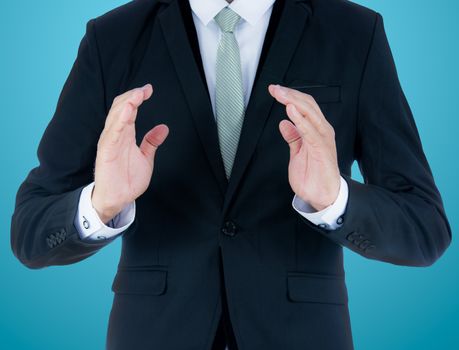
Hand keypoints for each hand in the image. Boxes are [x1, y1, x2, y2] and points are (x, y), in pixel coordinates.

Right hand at [92, 84, 168, 222]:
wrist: (118, 199)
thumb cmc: (127, 179)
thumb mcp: (146, 158)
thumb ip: (152, 142)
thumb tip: (163, 128)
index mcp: (125, 135)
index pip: (129, 110)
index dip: (137, 98)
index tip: (148, 90)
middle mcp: (116, 135)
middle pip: (121, 109)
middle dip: (132, 97)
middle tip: (144, 89)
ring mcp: (110, 142)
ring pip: (115, 117)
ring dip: (126, 104)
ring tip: (137, 95)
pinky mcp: (106, 152)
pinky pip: (112, 133)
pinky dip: (119, 121)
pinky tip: (126, 112)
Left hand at [268, 84, 339, 210]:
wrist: (323, 195)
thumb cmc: (313, 175)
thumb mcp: (297, 152)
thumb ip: (293, 137)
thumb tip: (284, 123)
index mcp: (316, 130)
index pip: (304, 106)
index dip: (290, 96)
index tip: (275, 90)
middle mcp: (321, 130)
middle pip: (307, 105)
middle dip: (289, 94)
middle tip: (274, 88)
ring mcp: (323, 138)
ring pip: (309, 113)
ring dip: (293, 101)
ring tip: (281, 94)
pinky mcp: (322, 148)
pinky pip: (310, 130)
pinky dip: (300, 119)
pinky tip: (291, 111)